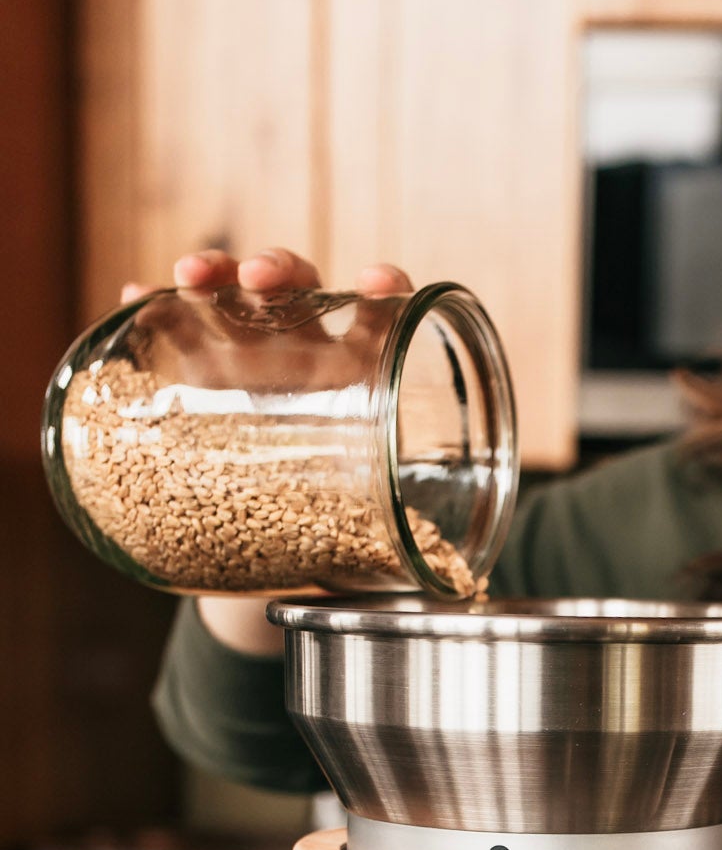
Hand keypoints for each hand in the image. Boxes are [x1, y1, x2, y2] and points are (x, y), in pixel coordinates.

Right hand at [120, 249, 413, 653]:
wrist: (282, 562)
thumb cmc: (348, 539)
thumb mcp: (384, 537)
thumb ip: (415, 547)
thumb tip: (459, 580)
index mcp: (363, 382)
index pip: (383, 314)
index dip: (387, 288)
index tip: (380, 283)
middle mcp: (308, 357)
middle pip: (299, 288)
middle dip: (279, 268)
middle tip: (262, 281)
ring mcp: (252, 361)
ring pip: (233, 295)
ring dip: (213, 271)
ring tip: (191, 276)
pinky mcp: (202, 381)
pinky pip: (177, 331)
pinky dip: (155, 306)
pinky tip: (135, 294)